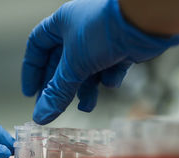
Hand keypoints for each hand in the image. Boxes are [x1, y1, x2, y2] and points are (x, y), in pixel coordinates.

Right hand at [22, 0, 178, 124]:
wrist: (147, 21)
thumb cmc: (105, 29)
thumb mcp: (74, 64)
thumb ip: (57, 92)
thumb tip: (41, 115)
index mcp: (61, 24)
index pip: (37, 47)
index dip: (32, 70)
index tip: (31, 93)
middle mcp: (79, 31)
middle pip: (61, 64)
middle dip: (60, 87)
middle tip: (54, 108)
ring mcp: (100, 41)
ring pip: (85, 70)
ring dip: (85, 89)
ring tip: (86, 105)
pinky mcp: (119, 49)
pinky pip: (107, 68)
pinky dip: (108, 78)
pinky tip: (111, 80)